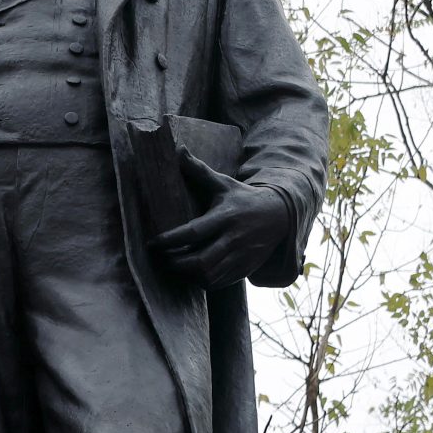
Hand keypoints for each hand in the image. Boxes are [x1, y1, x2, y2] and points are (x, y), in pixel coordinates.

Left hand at [148, 153, 289, 288]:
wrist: (280, 216)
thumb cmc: (243, 198)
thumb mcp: (223, 183)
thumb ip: (199, 170)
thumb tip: (178, 149)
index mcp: (225, 217)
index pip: (194, 232)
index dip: (171, 240)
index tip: (152, 243)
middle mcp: (234, 239)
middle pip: (201, 261)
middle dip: (176, 263)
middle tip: (160, 258)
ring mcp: (241, 257)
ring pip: (209, 276)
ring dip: (187, 275)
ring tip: (173, 265)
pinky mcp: (244, 269)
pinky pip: (219, 283)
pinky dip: (201, 282)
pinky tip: (190, 274)